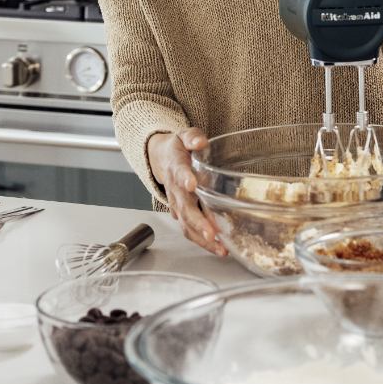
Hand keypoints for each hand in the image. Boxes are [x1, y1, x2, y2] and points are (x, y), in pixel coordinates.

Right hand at [146, 128, 227, 256]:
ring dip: (202, 238)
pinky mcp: (182, 214)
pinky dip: (203, 242)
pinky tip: (220, 248)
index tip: (192, 184)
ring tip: (220, 247)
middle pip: (184, 208)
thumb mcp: (184, 135)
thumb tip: (200, 141)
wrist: (162, 159)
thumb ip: (192, 137)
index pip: (179, 173)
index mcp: (176, 167)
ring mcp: (177, 204)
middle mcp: (175, 190)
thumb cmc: (177, 149)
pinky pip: (190, 231)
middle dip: (198, 222)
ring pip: (187, 225)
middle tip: (211, 232)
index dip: (185, 179)